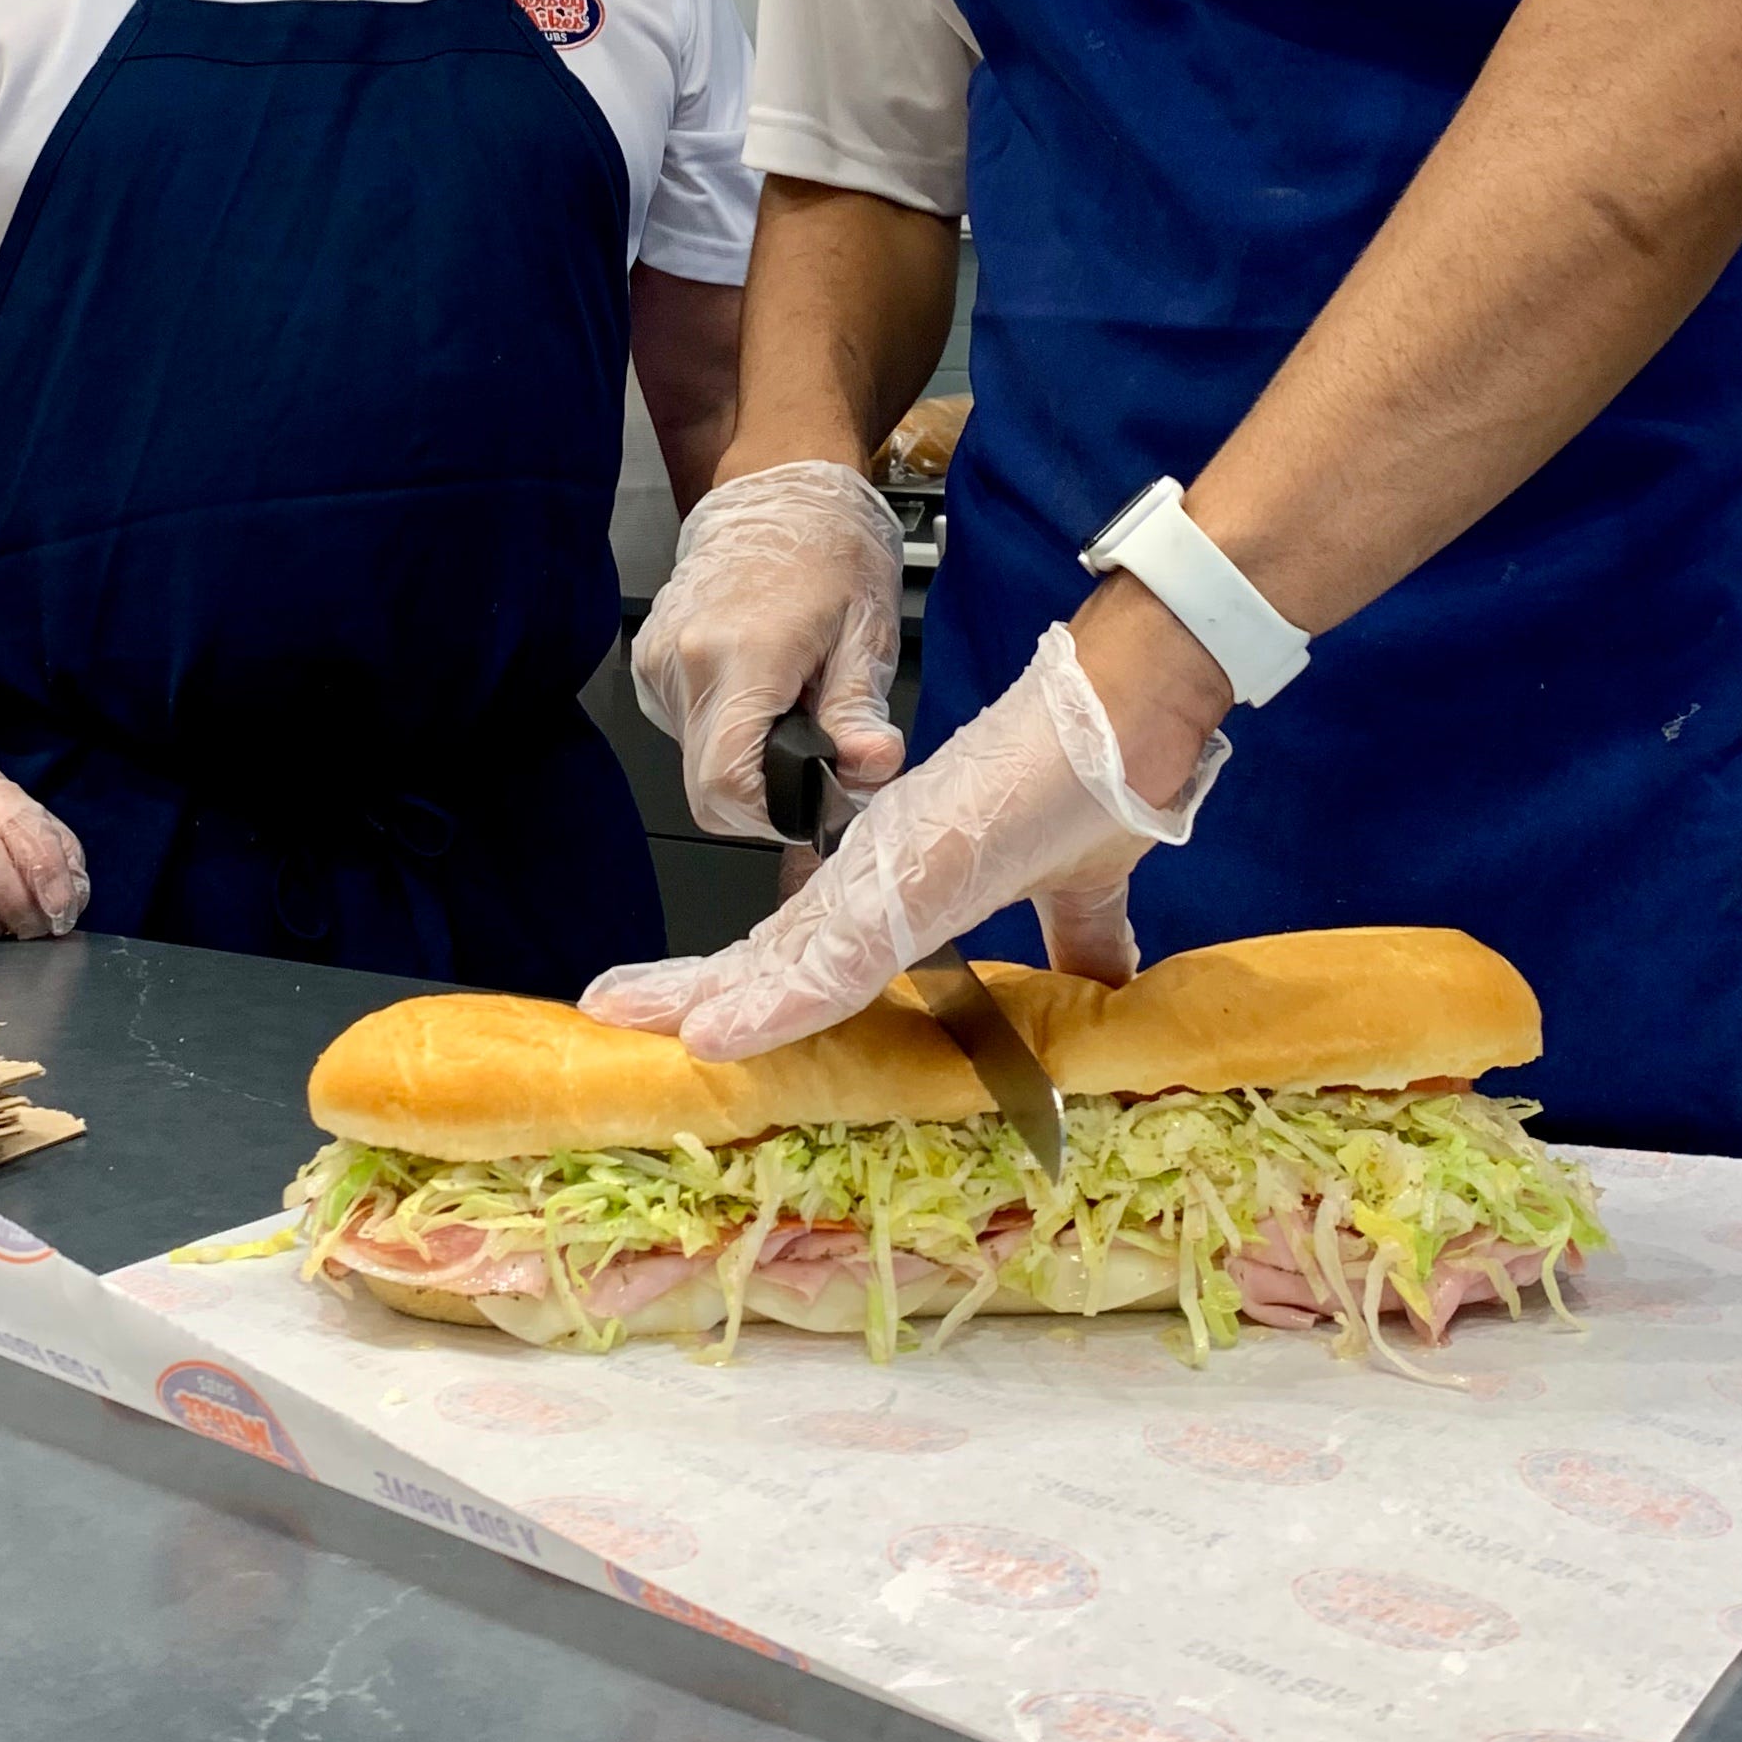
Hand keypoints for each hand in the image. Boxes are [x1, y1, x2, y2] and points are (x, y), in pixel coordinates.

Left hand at [584, 623, 1226, 1056]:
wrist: (1126, 712)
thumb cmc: (1096, 783)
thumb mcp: (1077, 890)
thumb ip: (1077, 942)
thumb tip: (1101, 993)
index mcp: (907, 883)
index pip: (811, 947)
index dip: (751, 984)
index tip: (698, 1018)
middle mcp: (881, 879)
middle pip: (771, 951)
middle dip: (692, 988)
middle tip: (616, 1009)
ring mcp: (889, 880)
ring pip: (779, 958)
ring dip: (702, 995)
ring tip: (626, 1013)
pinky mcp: (908, 883)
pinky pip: (831, 961)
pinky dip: (773, 1002)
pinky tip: (714, 1030)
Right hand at [631, 458, 909, 839]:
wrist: (782, 489)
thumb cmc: (831, 549)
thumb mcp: (865, 631)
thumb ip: (859, 711)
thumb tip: (869, 768)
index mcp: (741, 655)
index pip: (726, 787)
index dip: (774, 813)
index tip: (816, 795)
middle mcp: (684, 662)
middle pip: (708, 786)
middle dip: (768, 792)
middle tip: (819, 748)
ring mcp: (658, 661)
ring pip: (696, 760)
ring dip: (747, 756)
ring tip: (793, 702)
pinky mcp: (651, 660)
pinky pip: (686, 726)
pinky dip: (727, 727)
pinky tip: (763, 688)